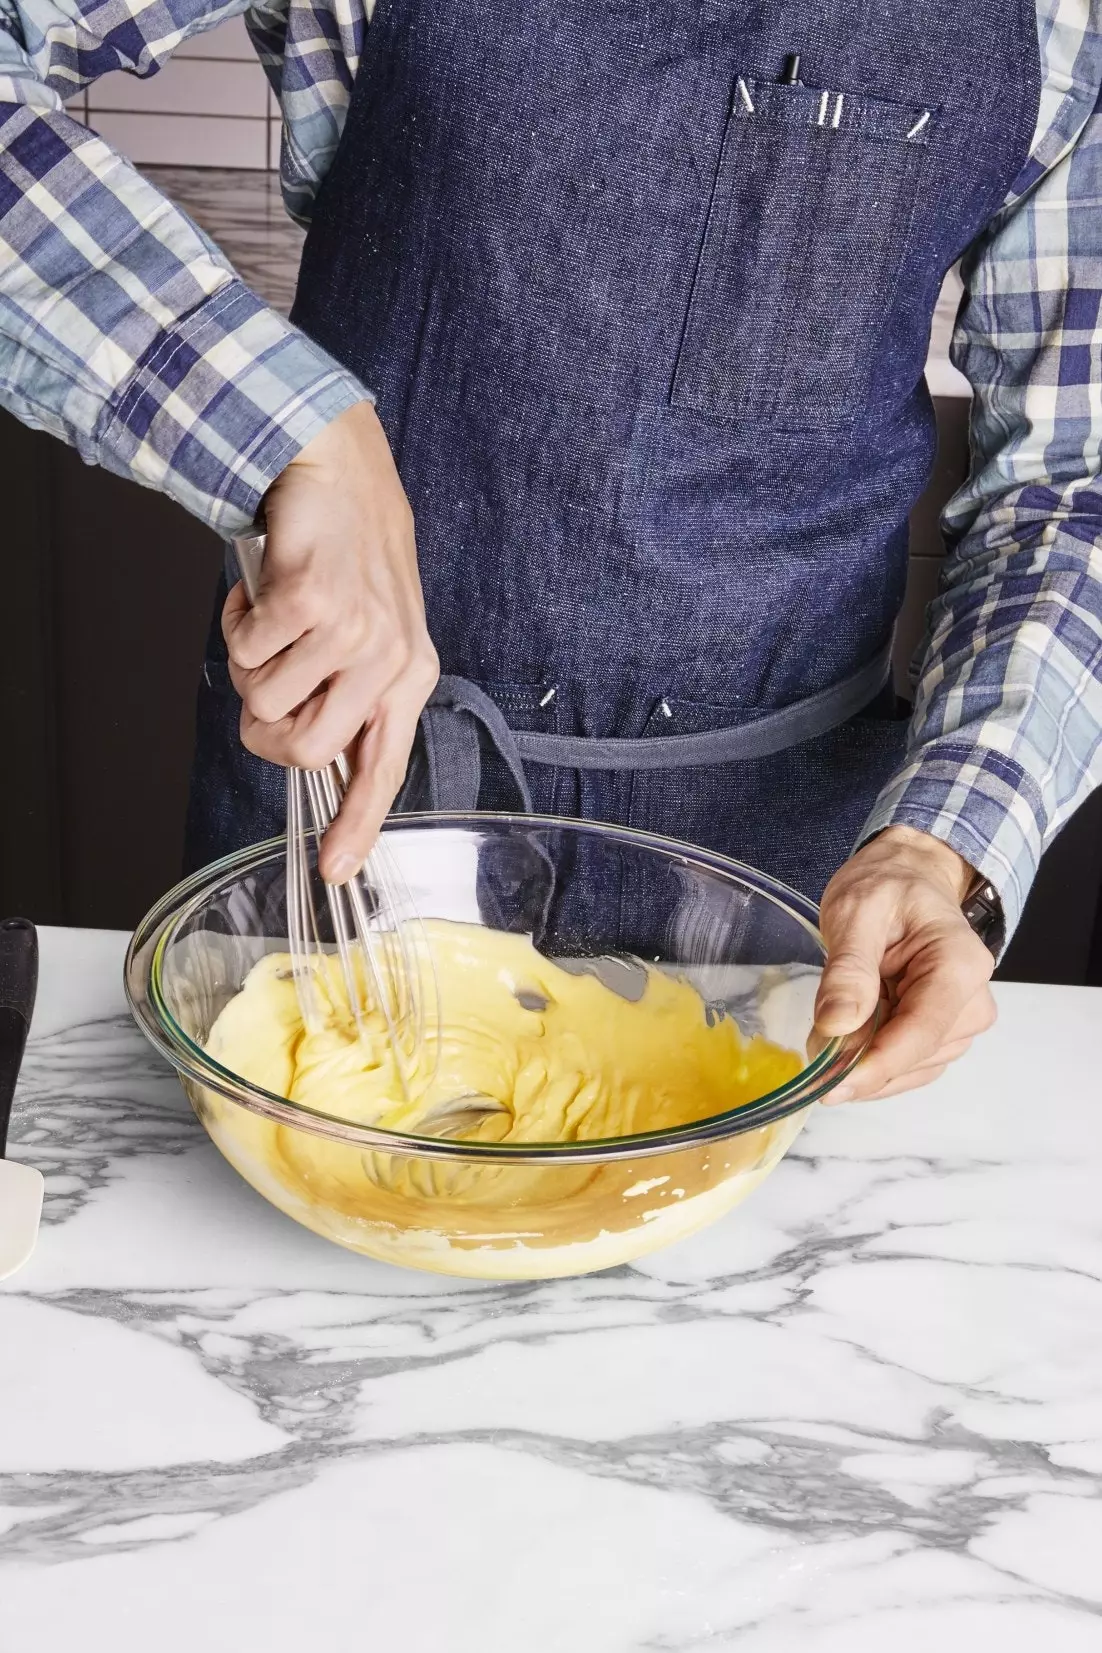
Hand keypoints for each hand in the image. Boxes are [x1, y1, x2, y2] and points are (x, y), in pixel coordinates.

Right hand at [222, 402, 438, 882]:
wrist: (339, 472)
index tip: (337, 869)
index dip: (357, 822)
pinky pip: (247, 650)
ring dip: (249, 665)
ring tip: (271, 624)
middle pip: (307, 750)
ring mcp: (354, 630)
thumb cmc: (349, 558)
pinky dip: (237, 624)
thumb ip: (348, 694)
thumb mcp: (371, 633)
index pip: (383, 767)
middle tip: (264, 685)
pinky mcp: (314, 600)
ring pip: (266, 701)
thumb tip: (313, 758)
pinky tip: (260, 594)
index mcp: (408, 677)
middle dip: (265, 729)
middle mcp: (389, 661)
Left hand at [815, 826, 996, 1101]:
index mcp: (959, 965)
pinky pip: (907, 1064)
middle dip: (862, 1064)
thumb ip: (848, 969)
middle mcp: (973, 1001)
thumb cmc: (886, 886)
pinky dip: (873, 1061)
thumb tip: (836, 1026)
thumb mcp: (855, 912)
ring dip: (866, 1064)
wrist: (907, 876)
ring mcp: (962, 1021)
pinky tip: (849, 1038)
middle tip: (814, 1045)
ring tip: (831, 1029)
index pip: (922, 1033)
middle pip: (916, 1057)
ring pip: (911, 1069)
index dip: (875, 1067)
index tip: (829, 1088)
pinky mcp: (944, 1032)